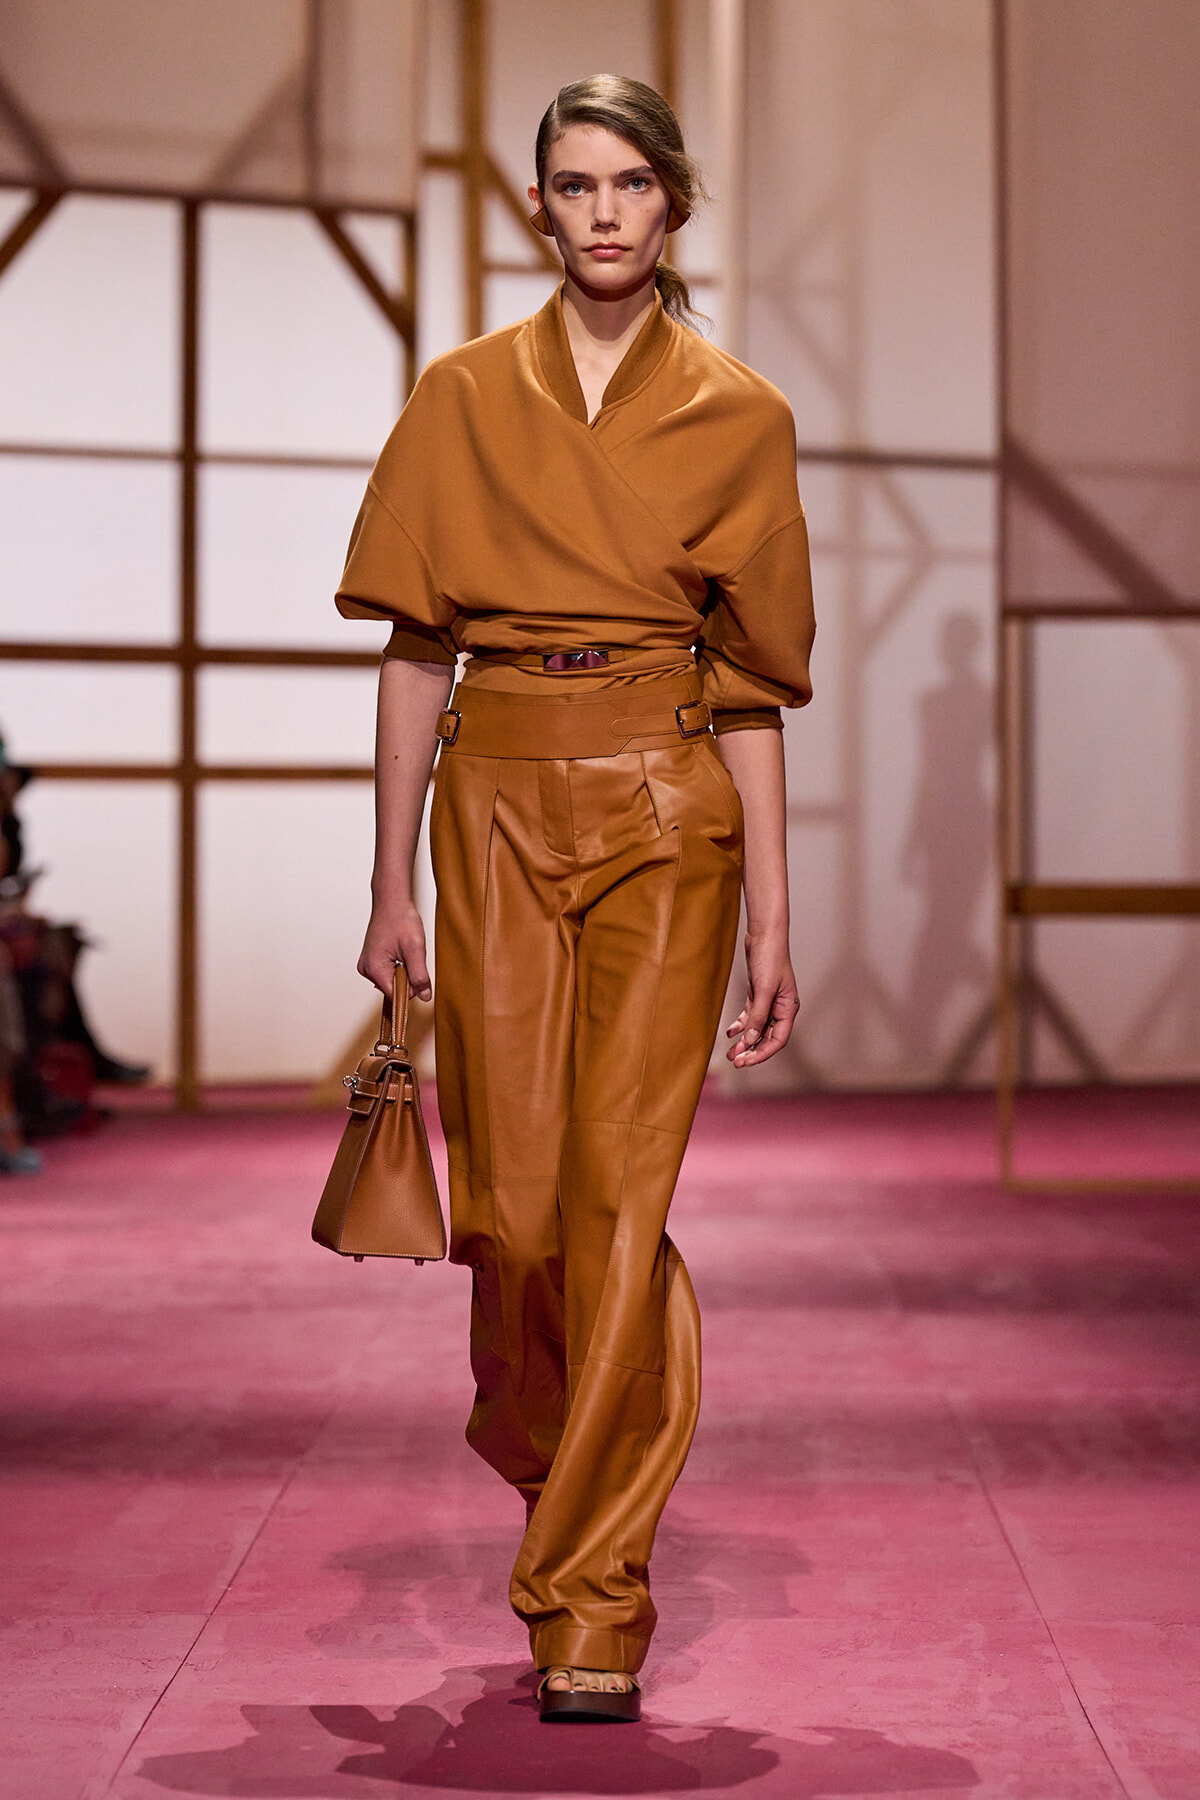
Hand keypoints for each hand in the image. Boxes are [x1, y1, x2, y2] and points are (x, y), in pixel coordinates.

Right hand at [357, 898, 431, 1000]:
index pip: (396, 996)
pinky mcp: (371, 961)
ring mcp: (367, 965)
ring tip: (404, 950)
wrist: (391, 902)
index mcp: (374, 969)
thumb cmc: (401, 920)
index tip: (418, 972)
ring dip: (403, 971)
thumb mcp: (415, 949)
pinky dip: (398, 966)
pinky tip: (399, 951)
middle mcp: (366, 970)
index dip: (411, 988)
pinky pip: (388, 972)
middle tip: (410, 955)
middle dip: (407, 977)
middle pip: (393, 989)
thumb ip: (420, 976)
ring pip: (392, 980)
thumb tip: (425, 997)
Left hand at [725, 929, 799, 1067]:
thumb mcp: (763, 989)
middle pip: (767, 1037)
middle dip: (752, 1051)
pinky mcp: (758, 995)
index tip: (746, 1062)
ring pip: (757, 1029)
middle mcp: (780, 1008)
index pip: (777, 1040)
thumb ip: (758, 1016)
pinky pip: (750, 1016)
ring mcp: (769, 1002)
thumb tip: (751, 1040)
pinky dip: (740, 1026)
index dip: (762, 1053)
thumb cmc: (770, 958)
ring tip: (731, 1053)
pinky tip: (730, 1033)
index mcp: (788, 1009)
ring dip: (745, 1041)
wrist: (764, 935)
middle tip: (736, 1062)